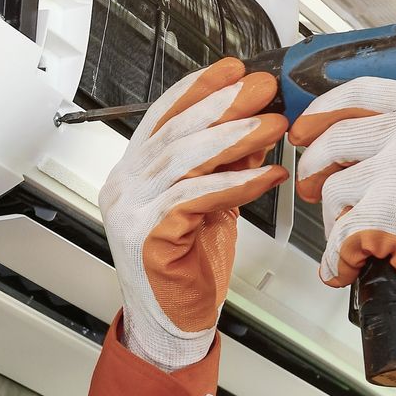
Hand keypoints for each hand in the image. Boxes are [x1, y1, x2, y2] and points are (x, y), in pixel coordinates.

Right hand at [100, 58, 288, 369]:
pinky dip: (235, 184)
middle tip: (260, 89)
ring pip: (182, 160)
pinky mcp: (147, 236)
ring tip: (271, 125)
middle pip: (173, 132)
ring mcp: (130, 210)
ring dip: (233, 138)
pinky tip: (264, 176)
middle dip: (221, 105)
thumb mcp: (209, 204)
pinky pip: (194, 198)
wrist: (171, 324)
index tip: (232, 70)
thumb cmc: (186, 268)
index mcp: (133, 173)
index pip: (162, 116)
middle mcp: (123, 186)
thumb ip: (222, 167)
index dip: (198, 89)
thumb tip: (252, 130)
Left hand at [289, 78, 395, 319]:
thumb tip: (386, 154)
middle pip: (335, 139)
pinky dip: (336, 259)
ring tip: (347, 236)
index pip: (363, 91)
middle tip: (310, 183)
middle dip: (313, 165)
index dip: (325, 108)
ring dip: (333, 218)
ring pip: (333, 190)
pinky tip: (342, 267)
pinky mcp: (386, 214)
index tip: (307, 123)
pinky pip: (340, 237)